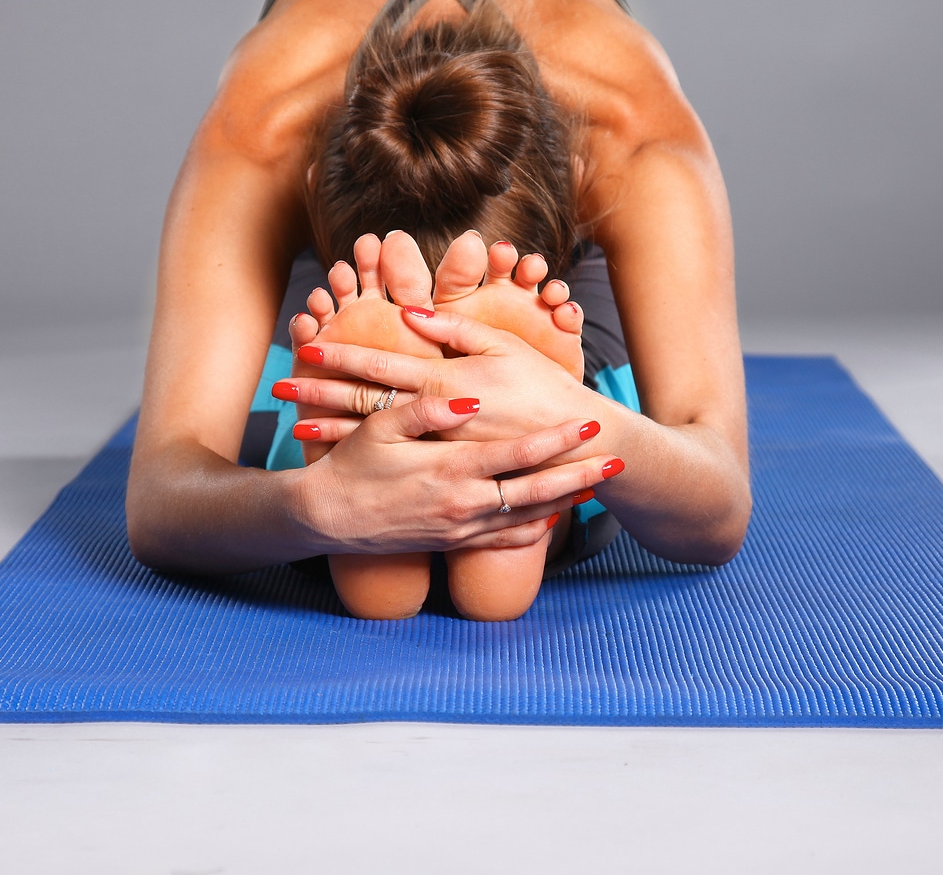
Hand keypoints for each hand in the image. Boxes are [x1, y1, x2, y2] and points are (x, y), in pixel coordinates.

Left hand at [279, 307, 602, 444]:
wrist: (577, 445)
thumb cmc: (543, 387)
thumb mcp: (503, 346)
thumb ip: (454, 329)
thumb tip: (411, 312)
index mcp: (447, 382)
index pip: (381, 366)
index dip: (341, 355)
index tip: (303, 348)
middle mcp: (436, 418)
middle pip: (365, 403)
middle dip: (320, 394)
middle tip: (278, 388)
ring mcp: (439, 449)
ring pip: (374, 439)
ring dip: (331, 431)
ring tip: (293, 426)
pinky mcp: (448, 470)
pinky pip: (395, 465)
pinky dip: (363, 460)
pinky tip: (334, 461)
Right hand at [295, 393, 619, 555]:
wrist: (326, 518)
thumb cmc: (352, 465)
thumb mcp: (381, 426)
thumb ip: (427, 409)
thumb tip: (468, 400)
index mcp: (450, 469)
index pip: (518, 455)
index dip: (557, 440)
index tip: (586, 425)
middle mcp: (463, 504)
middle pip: (537, 492)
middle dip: (581, 476)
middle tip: (616, 462)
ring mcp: (461, 528)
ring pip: (528, 519)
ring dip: (566, 503)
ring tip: (596, 487)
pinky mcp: (454, 542)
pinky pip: (505, 540)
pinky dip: (535, 530)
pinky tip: (553, 518)